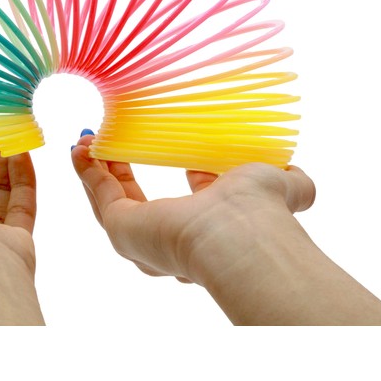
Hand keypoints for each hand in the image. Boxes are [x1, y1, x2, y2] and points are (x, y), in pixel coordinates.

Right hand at [71, 133, 380, 324]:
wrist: (238, 238)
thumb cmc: (259, 212)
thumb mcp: (275, 185)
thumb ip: (289, 183)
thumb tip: (299, 178)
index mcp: (205, 221)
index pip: (183, 193)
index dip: (170, 166)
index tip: (159, 142)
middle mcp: (169, 234)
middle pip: (135, 198)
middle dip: (121, 169)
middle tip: (110, 142)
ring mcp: (140, 235)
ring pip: (110, 198)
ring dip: (98, 169)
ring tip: (88, 142)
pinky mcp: (120, 229)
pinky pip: (98, 195)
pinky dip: (86, 171)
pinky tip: (80, 148)